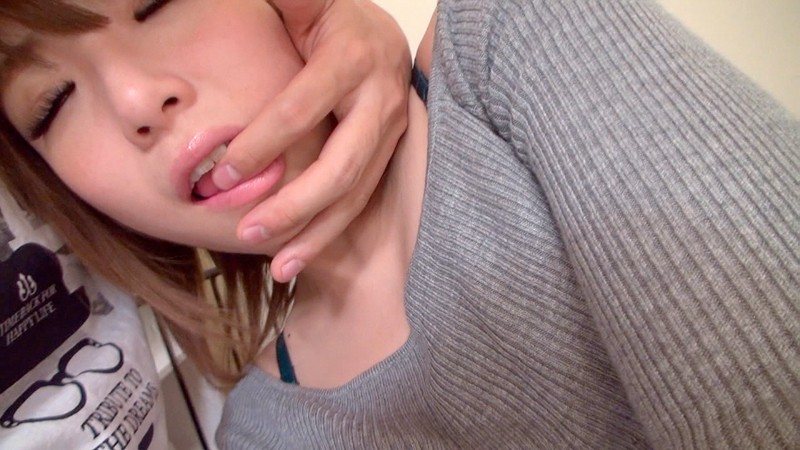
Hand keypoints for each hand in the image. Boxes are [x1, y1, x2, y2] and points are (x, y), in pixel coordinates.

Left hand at [210, 0, 410, 281]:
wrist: (384, 34)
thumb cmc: (332, 18)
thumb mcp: (307, 0)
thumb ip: (283, 0)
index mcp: (351, 60)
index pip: (300, 110)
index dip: (261, 145)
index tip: (221, 175)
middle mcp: (380, 100)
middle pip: (340, 167)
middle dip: (294, 206)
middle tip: (247, 232)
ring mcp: (391, 132)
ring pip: (356, 194)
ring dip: (316, 234)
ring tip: (278, 268)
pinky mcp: (389, 154)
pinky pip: (362, 200)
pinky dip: (331, 232)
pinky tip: (301, 256)